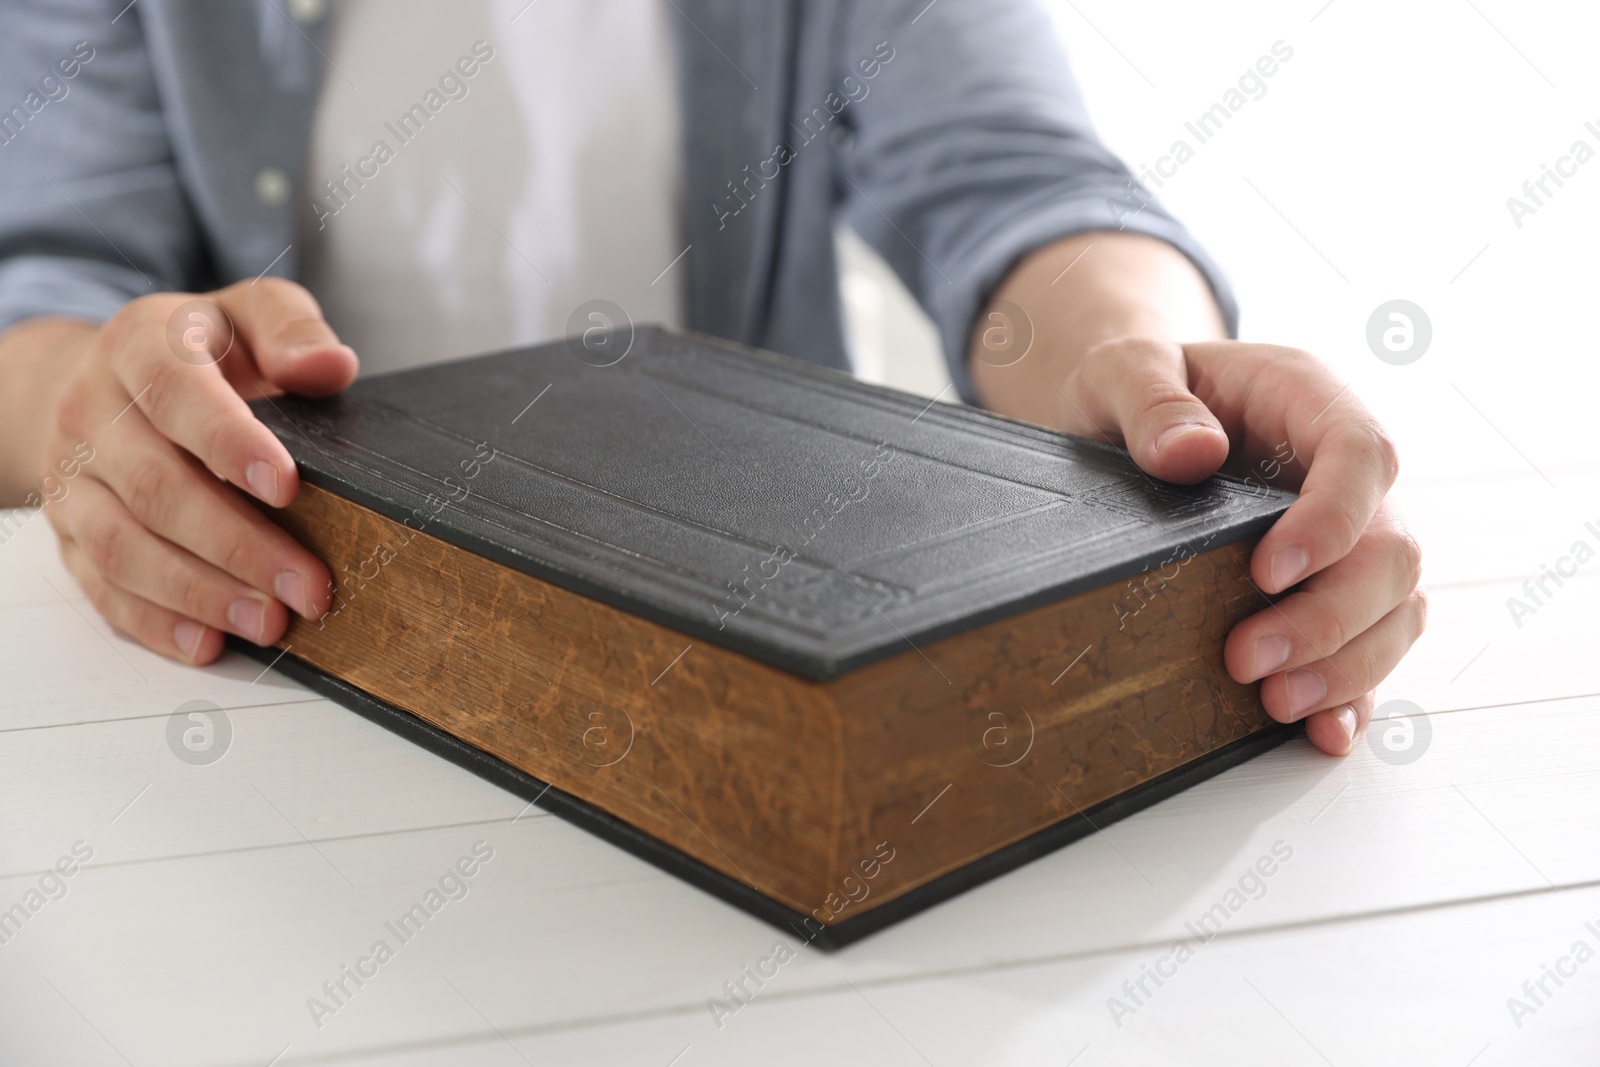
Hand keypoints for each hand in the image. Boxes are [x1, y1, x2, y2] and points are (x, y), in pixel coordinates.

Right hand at [33, 279, 356, 662]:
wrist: (111, 381)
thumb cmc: (205, 352)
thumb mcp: (251, 315)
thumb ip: (291, 330)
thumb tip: (328, 364)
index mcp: (140, 344)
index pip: (174, 391)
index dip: (228, 441)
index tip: (287, 486)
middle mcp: (92, 411)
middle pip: (157, 487)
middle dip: (238, 544)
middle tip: (309, 585)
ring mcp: (75, 478)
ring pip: (124, 546)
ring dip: (201, 594)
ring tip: (272, 622)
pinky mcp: (70, 534)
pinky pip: (103, 587)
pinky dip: (156, 622)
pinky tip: (209, 643)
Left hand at [1055, 336, 1424, 756]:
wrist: (1128, 414)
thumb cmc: (1135, 387)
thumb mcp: (1119, 370)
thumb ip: (1148, 399)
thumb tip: (1189, 455)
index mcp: (1309, 398)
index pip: (1361, 454)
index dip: (1332, 520)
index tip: (1267, 572)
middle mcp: (1343, 471)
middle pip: (1390, 548)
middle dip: (1331, 615)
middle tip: (1249, 659)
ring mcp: (1345, 533)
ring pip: (1394, 606)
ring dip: (1347, 664)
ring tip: (1276, 703)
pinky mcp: (1327, 586)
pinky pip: (1368, 644)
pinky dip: (1354, 691)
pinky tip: (1324, 731)